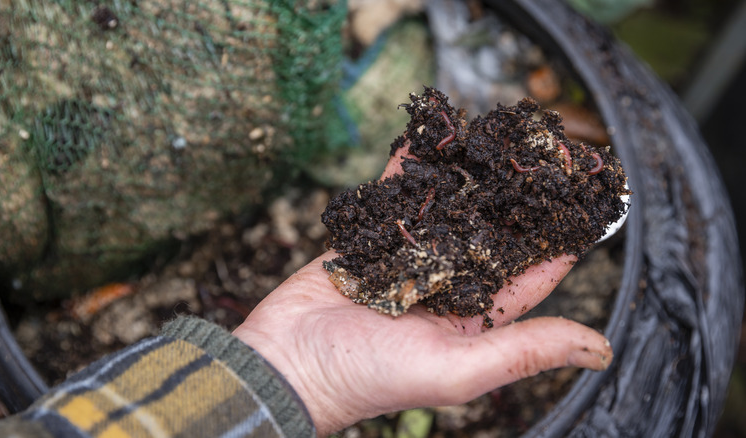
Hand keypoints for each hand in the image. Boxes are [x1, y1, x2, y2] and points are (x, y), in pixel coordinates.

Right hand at [233, 144, 612, 435]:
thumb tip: (600, 350)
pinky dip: (410, 169)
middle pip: (491, 235)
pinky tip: (429, 140)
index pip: (529, 277)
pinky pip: (397, 198)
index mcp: (473, 320)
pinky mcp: (370, 239)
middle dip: (516, 199)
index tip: (586, 206)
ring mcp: (407, 259)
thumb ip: (525, 351)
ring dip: (468, 178)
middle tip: (543, 157)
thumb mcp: (458, 370)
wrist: (288, 361)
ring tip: (495, 139)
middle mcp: (445, 286)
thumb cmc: (370, 377)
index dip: (559, 244)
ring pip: (446, 210)